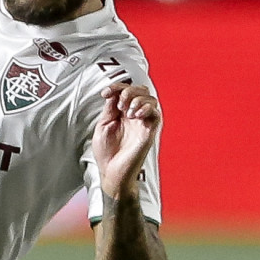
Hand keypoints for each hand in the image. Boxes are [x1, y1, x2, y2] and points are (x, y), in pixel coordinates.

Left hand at [93, 83, 160, 201]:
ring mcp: (143, 123)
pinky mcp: (149, 132)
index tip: (105, 93)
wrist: (112, 172)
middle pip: (140, 90)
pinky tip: (135, 115)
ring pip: (150, 99)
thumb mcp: (103, 126)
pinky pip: (156, 114)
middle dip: (129, 90)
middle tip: (119, 103)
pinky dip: (146, 109)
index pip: (125, 91)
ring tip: (127, 110)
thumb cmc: (107, 153)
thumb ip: (110, 109)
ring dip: (138, 99)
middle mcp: (134, 116)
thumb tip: (114, 93)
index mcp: (122, 113)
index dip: (117, 87)